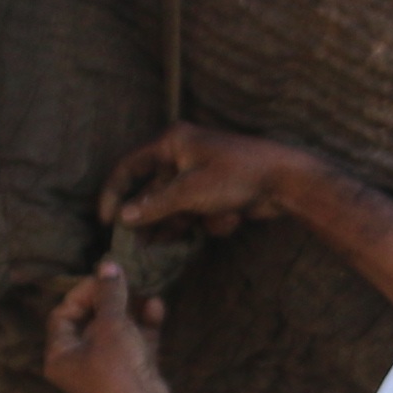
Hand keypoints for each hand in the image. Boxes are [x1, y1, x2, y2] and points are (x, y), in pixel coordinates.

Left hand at [40, 260, 172, 392]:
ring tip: (143, 289)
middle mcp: (79, 362)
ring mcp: (106, 368)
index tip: (102, 278)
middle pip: (90, 321)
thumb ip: (110, 293)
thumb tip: (108, 264)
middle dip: (110, 299)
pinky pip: (133, 342)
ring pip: (115, 330)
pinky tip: (156, 305)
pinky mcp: (130, 372)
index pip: (62, 315)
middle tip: (124, 280)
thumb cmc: (116, 368)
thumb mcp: (111, 325)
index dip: (81, 293)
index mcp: (60, 355)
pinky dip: (143, 325)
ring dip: (130, 309)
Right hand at [104, 123, 325, 240]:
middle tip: (136, 246)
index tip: (106, 220)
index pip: (130, 166)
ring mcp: (200, 174)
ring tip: (166, 249)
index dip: (114, 192)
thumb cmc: (236, 175)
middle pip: (153, 192)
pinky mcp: (216, 191)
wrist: (286, 179)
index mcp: (173, 143)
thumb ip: (154, 206)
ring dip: (179, 225)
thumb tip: (123, 217)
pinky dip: (210, 220)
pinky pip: (199, 211)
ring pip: (176, 206)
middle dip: (150, 219)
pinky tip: (230, 220)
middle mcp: (183, 155)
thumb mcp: (190, 192)